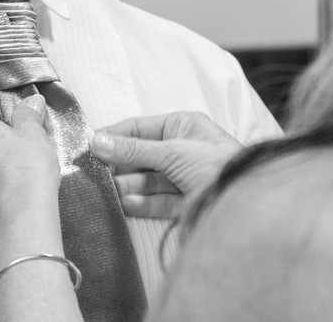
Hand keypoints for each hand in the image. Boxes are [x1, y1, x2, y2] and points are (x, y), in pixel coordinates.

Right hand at [89, 111, 242, 218]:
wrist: (245, 206)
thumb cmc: (217, 165)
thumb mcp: (173, 152)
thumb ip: (133, 149)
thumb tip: (96, 141)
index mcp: (184, 126)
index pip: (139, 127)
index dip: (114, 135)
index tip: (87, 146)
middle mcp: (183, 149)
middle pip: (140, 155)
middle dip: (119, 165)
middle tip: (92, 174)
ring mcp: (183, 178)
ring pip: (146, 180)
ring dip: (127, 186)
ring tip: (108, 191)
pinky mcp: (184, 204)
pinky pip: (156, 201)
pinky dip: (141, 203)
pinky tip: (125, 204)